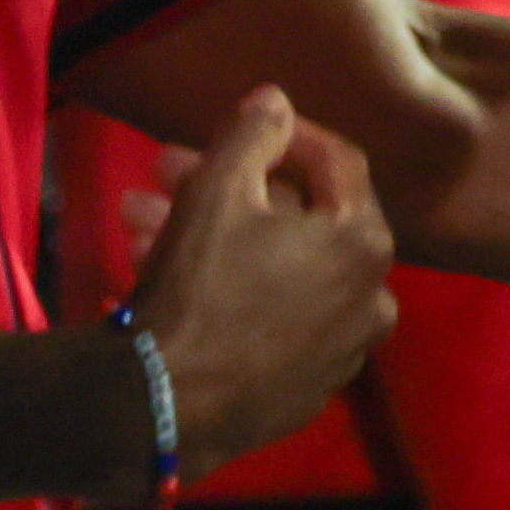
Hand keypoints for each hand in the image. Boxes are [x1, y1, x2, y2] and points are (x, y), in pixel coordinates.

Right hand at [125, 87, 395, 470]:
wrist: (161, 409)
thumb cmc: (199, 285)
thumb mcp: (218, 189)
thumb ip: (254, 132)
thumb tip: (277, 100)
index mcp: (366, 244)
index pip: (338, 162)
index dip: (286, 133)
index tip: (242, 122)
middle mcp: (371, 300)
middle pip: (298, 219)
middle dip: (227, 188)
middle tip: (164, 172)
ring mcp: (339, 354)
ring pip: (275, 270)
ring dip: (212, 236)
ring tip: (138, 223)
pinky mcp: (302, 393)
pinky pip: (271, 321)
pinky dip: (231, 292)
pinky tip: (164, 277)